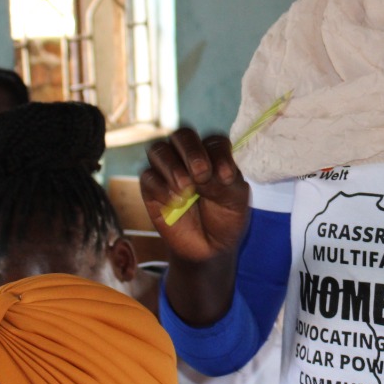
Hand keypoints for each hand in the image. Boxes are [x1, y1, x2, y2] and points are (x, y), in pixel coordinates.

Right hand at [141, 128, 251, 264]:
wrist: (208, 248)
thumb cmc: (225, 218)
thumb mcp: (235, 200)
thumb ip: (224, 181)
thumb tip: (204, 171)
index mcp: (214, 154)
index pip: (213, 141)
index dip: (219, 155)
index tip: (226, 178)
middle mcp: (188, 155)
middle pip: (182, 135)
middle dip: (192, 152)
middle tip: (201, 174)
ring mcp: (167, 169)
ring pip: (159, 150)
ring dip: (173, 167)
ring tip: (186, 189)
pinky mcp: (151, 187)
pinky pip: (148, 176)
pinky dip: (160, 187)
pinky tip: (175, 202)